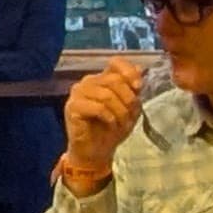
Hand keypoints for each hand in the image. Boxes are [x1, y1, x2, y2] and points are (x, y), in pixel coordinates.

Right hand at [60, 58, 147, 180]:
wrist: (97, 151)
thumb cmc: (113, 128)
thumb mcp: (130, 108)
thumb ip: (133, 88)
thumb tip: (139, 68)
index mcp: (103, 78)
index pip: (116, 62)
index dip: (129, 72)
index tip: (138, 88)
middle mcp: (89, 81)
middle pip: (114, 80)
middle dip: (128, 100)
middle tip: (129, 116)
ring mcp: (78, 92)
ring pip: (107, 94)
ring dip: (120, 112)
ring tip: (120, 123)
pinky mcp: (72, 106)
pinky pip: (97, 107)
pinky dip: (109, 117)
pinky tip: (110, 124)